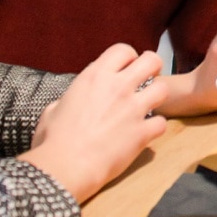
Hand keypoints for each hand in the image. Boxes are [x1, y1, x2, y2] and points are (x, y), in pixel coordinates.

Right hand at [22, 45, 169, 201]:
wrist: (65, 167)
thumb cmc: (53, 140)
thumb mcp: (53, 109)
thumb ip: (69, 99)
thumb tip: (68, 102)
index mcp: (95, 77)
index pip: (123, 49)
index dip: (128, 58)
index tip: (126, 69)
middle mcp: (118, 87)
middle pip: (151, 60)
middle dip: (153, 67)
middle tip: (147, 80)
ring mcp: (133, 108)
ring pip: (163, 88)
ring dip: (157, 97)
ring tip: (148, 106)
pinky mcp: (142, 131)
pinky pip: (161, 122)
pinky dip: (155, 128)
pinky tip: (145, 133)